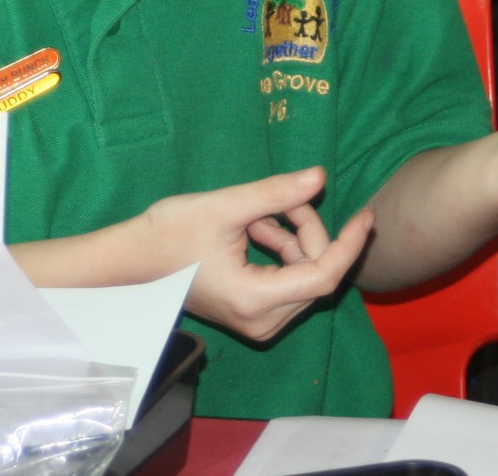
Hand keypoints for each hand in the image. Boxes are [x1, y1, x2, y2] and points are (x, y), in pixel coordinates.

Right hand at [141, 168, 371, 341]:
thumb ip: (276, 194)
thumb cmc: (170, 232)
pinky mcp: (252, 313)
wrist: (131, 260)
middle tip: (281, 201)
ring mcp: (256, 321)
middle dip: (309, 232)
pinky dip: (281, 250)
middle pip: (315, 273)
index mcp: (255, 299)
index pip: (324, 276)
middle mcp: (261, 320)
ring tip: (258, 214)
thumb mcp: (226, 206)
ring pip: (303, 275)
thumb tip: (320, 176)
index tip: (366, 215)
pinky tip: (254, 228)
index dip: (350, 244)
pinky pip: (287, 279)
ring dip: (293, 238)